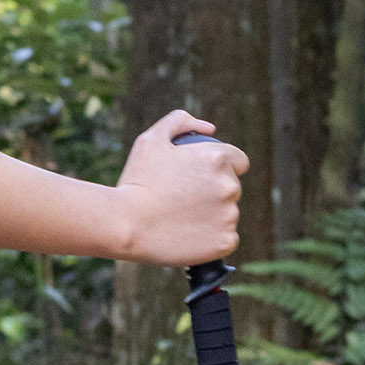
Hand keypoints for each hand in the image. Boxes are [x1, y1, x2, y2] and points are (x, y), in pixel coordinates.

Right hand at [111, 110, 248, 266]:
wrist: (126, 223)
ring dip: (211, 214)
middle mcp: (229, 186)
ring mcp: (230, 216)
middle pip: (230, 187)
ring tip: (180, 217)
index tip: (201, 176)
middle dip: (212, 190)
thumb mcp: (150, 140)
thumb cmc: (136, 180)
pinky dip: (210, 237)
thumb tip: (210, 128)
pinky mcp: (226, 242)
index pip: (238, 160)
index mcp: (216, 159)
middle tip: (182, 198)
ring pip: (227, 213)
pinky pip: (224, 238)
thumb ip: (179, 122)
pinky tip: (187, 234)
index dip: (220, 166)